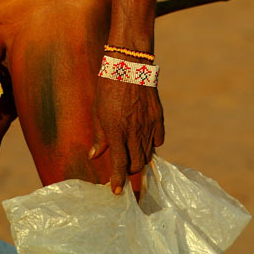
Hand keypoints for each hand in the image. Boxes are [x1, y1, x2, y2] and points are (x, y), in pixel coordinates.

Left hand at [89, 77, 163, 192]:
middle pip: (136, 164)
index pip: (120, 165)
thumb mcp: (98, 110)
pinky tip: (144, 140)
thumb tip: (94, 155)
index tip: (117, 190)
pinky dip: (152, 145)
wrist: (129, 64)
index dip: (118, 181)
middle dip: (129, 170)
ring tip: (132, 154)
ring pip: (147, 154)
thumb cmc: (108, 86)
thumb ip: (99, 135)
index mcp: (116, 131)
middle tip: (123, 167)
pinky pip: (158, 141)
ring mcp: (148, 125)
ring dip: (139, 159)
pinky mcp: (158, 118)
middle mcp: (134, 132)